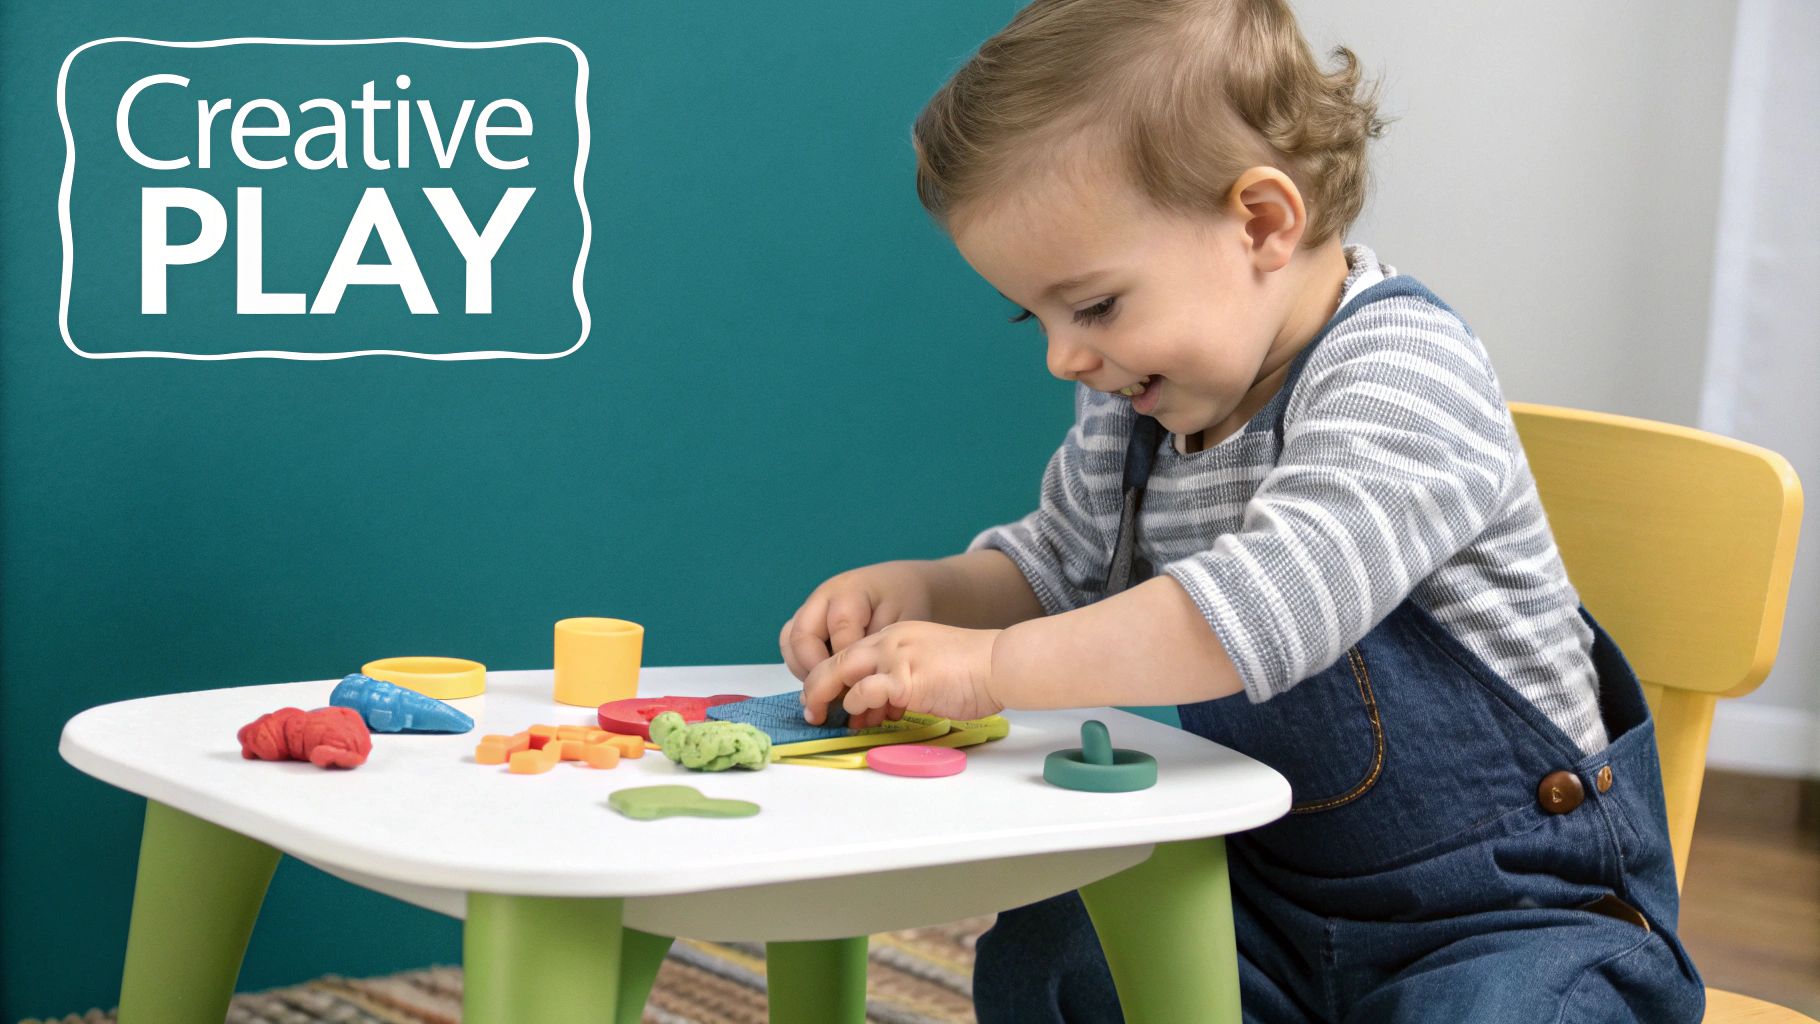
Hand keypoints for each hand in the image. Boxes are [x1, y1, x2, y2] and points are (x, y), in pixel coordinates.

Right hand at [779, 561, 936, 680]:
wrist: (900, 584)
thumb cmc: (906, 602)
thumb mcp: (903, 622)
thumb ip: (878, 649)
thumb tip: (855, 684)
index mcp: (850, 592)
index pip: (839, 632)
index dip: (847, 664)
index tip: (860, 688)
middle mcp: (823, 598)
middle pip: (801, 636)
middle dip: (816, 672)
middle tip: (835, 696)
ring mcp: (811, 608)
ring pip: (789, 641)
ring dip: (803, 670)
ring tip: (828, 690)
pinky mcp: (807, 619)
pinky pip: (791, 644)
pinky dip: (801, 665)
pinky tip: (826, 680)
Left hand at [801, 621, 1003, 729]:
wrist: (1000, 663)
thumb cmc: (973, 672)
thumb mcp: (927, 667)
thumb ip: (901, 682)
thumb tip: (880, 710)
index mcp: (895, 636)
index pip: (850, 652)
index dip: (831, 676)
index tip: (826, 698)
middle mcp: (890, 641)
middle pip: (836, 659)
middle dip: (816, 686)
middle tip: (811, 710)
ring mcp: (896, 658)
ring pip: (841, 671)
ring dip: (827, 697)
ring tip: (826, 718)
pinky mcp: (906, 679)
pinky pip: (866, 692)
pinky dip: (856, 705)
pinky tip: (861, 717)